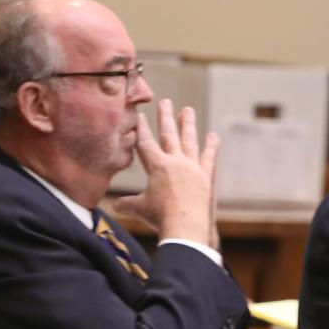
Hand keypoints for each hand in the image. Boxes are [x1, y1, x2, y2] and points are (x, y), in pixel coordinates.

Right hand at [114, 99, 219, 246]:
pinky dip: (211, 147)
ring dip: (188, 124)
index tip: (141, 114)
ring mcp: (192, 167)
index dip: (142, 127)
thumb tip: (114, 205)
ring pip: (189, 140)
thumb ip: (127, 204)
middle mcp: (175, 161)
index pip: (146, 142)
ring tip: (187, 110)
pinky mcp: (205, 176)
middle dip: (166, 117)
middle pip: (168, 134)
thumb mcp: (139, 209)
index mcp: (156, 166)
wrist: (185, 226)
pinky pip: (209, 158)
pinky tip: (214, 136)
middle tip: (166, 101)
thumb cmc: (160, 218)